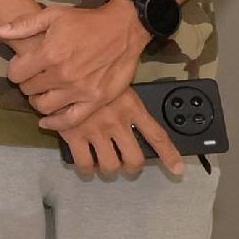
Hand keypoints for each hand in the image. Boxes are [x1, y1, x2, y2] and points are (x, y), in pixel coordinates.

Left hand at [0, 0, 143, 118]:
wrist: (124, 28)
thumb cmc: (87, 21)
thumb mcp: (54, 14)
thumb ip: (25, 24)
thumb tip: (0, 31)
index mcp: (50, 53)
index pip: (16, 74)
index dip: (15, 70)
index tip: (22, 66)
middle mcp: (62, 75)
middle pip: (28, 90)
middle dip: (27, 84)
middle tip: (34, 78)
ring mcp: (79, 90)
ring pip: (43, 107)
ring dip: (38, 101)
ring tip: (42, 93)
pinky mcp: (95, 100)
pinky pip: (69, 121)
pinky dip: (55, 124)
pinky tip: (46, 121)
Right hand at [46, 83, 181, 178]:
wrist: (61, 68)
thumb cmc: (89, 73)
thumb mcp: (116, 82)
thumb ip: (126, 102)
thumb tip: (135, 122)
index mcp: (131, 106)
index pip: (156, 135)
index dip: (169, 155)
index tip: (177, 169)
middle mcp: (117, 121)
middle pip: (134, 159)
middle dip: (132, 167)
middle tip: (127, 165)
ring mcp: (96, 130)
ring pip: (110, 166)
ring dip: (109, 170)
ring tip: (105, 165)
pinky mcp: (75, 136)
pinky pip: (85, 164)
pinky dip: (87, 170)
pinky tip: (87, 166)